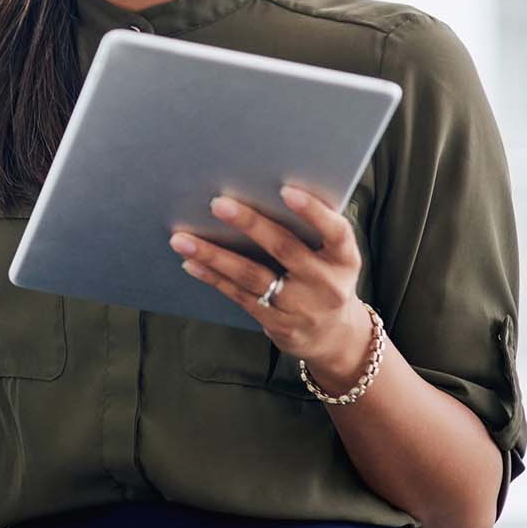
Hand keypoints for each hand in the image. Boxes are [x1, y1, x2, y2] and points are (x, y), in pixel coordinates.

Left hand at [169, 184, 371, 385]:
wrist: (335, 337)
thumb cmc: (326, 278)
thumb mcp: (334, 258)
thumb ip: (311, 231)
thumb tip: (258, 191)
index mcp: (344, 260)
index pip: (335, 232)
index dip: (313, 212)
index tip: (286, 190)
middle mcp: (326, 284)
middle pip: (285, 249)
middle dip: (250, 224)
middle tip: (217, 203)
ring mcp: (301, 307)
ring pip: (252, 276)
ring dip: (214, 255)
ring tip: (182, 238)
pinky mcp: (277, 323)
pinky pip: (239, 295)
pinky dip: (213, 277)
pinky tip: (190, 262)